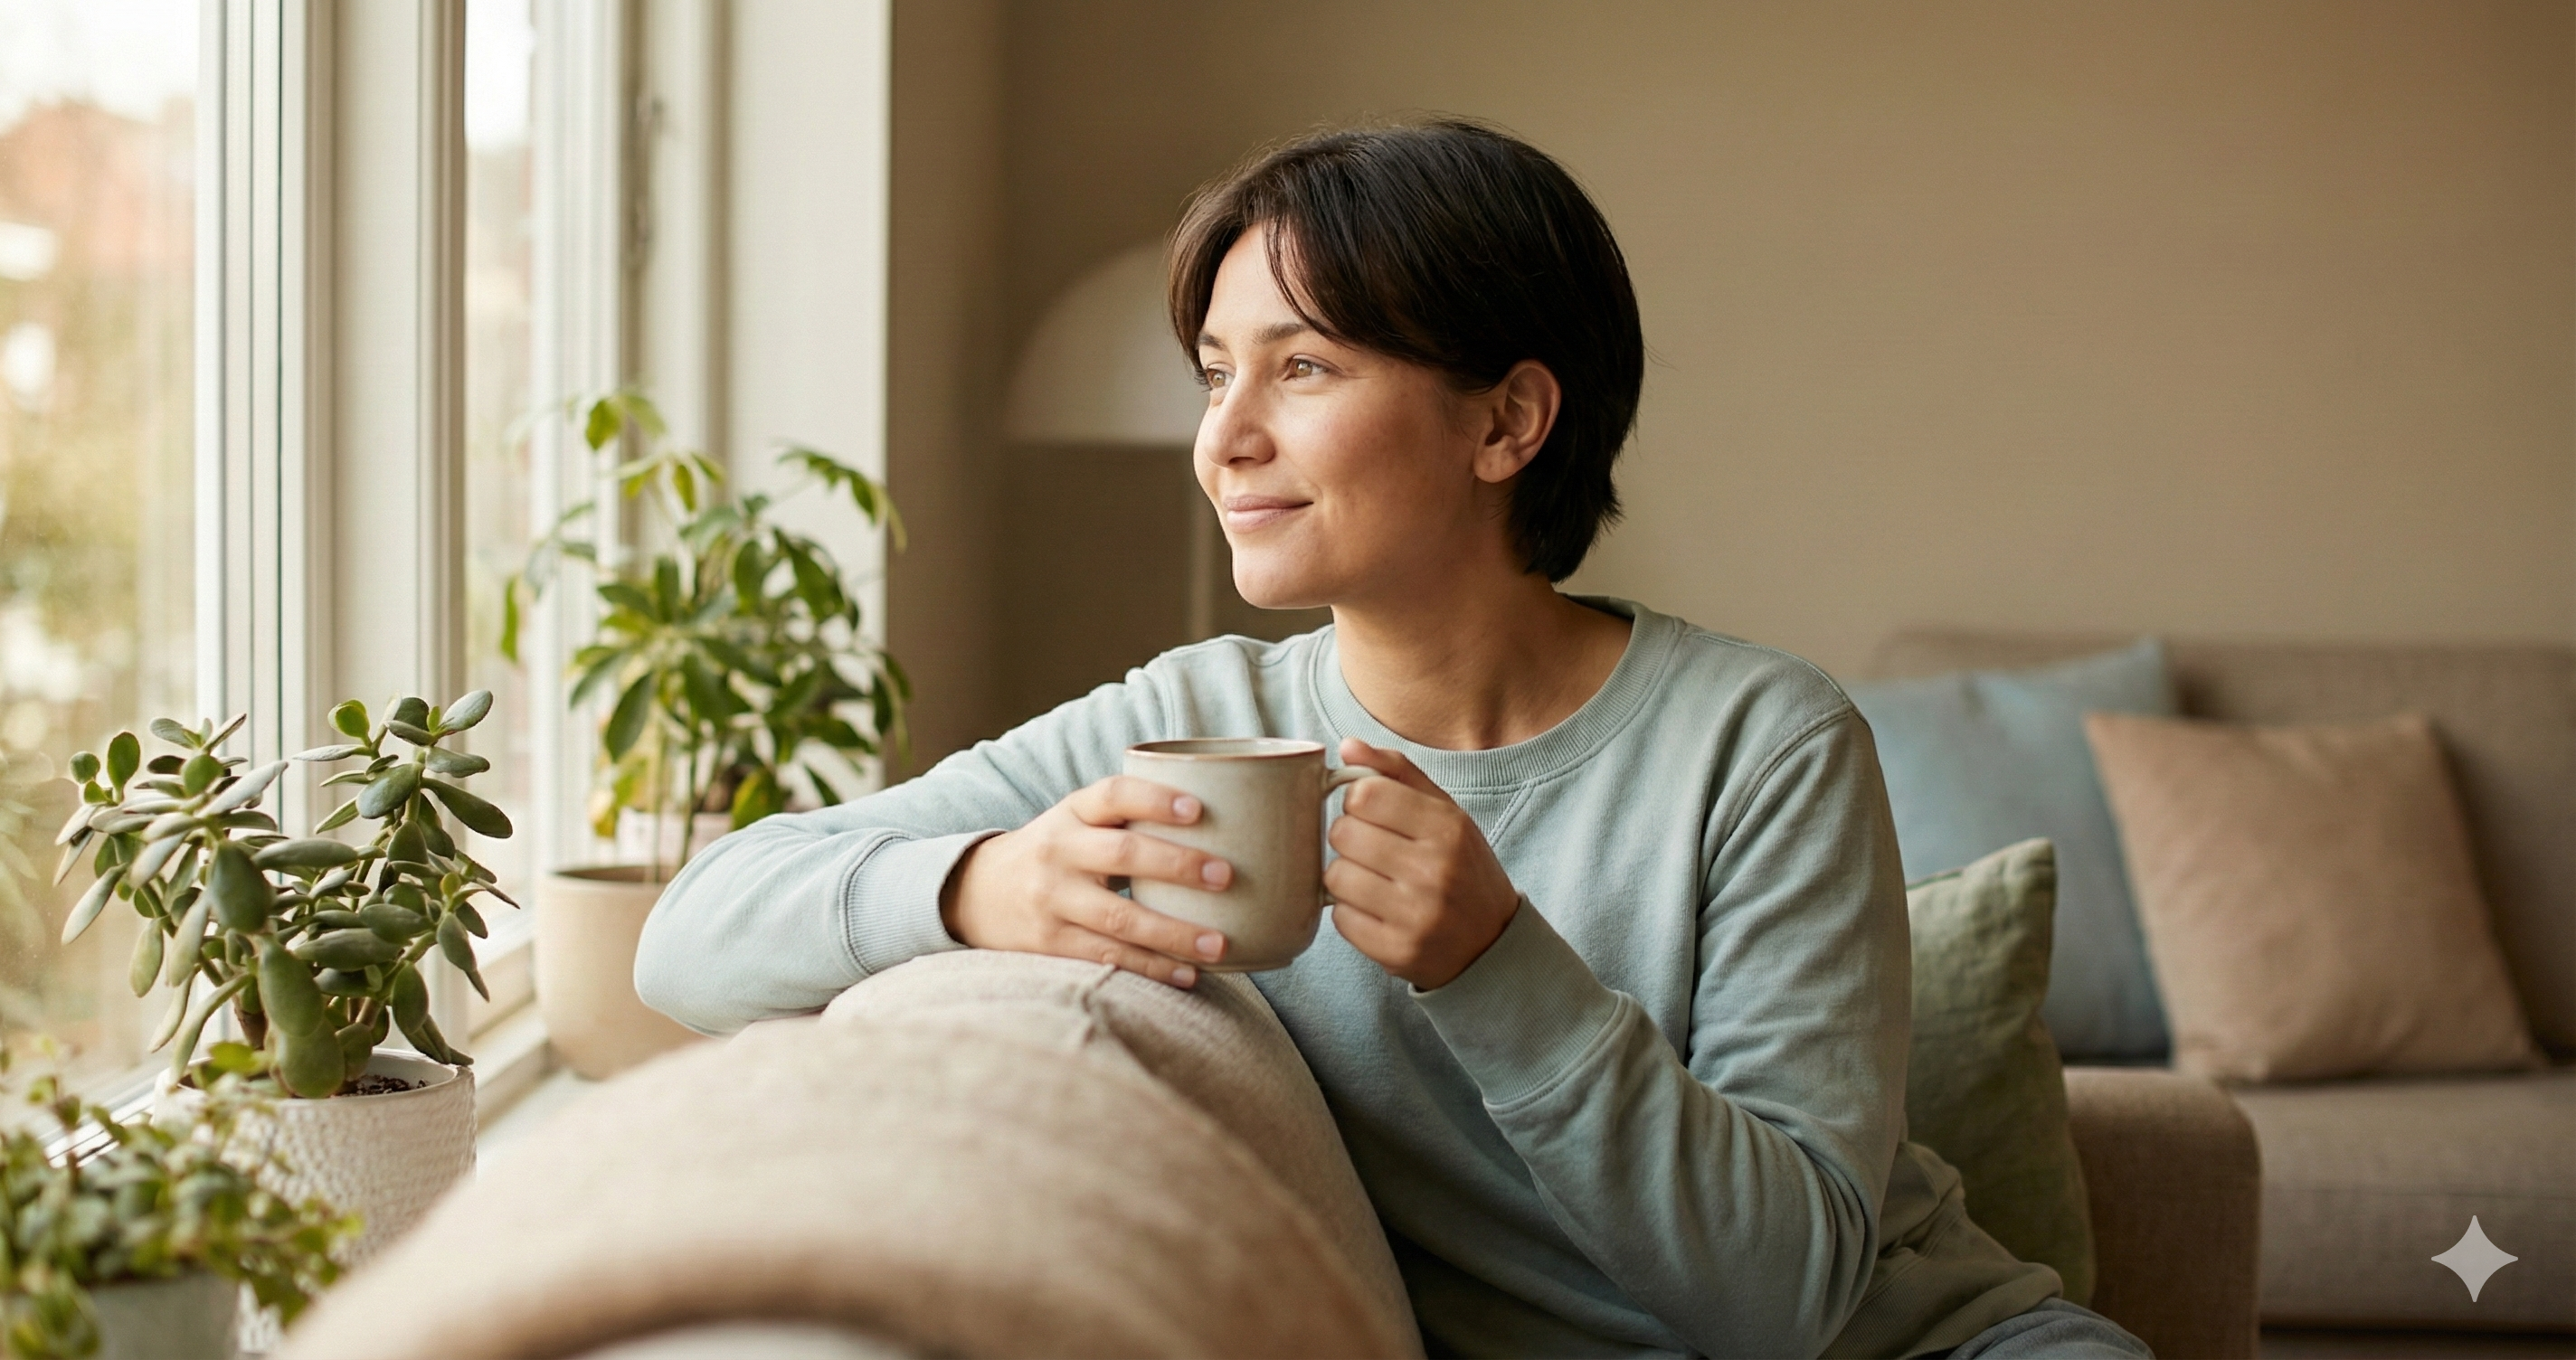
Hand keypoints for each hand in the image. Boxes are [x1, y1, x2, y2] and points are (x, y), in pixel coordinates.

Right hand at [941, 776, 1234, 986]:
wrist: (975, 893)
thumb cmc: (1057, 852)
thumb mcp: (1078, 821)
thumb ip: (1132, 818)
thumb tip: (1229, 823)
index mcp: (1072, 812)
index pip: (1114, 794)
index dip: (1155, 798)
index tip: (1199, 809)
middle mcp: (1058, 851)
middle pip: (1122, 855)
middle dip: (1176, 865)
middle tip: (1226, 876)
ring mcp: (1052, 899)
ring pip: (1118, 918)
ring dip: (1173, 933)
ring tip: (1219, 943)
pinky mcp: (1050, 943)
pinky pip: (1107, 957)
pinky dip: (1150, 967)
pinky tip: (1188, 975)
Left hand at [1325, 738, 1520, 989]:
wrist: (1492, 944)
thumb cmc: (1462, 869)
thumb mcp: (1446, 814)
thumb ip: (1398, 773)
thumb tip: (1347, 746)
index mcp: (1447, 827)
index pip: (1365, 793)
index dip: (1357, 801)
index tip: (1371, 814)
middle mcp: (1433, 870)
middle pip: (1343, 833)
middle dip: (1349, 839)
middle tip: (1371, 850)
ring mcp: (1416, 915)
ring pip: (1335, 876)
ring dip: (1346, 877)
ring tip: (1373, 881)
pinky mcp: (1397, 951)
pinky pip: (1340, 919)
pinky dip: (1350, 913)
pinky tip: (1376, 911)